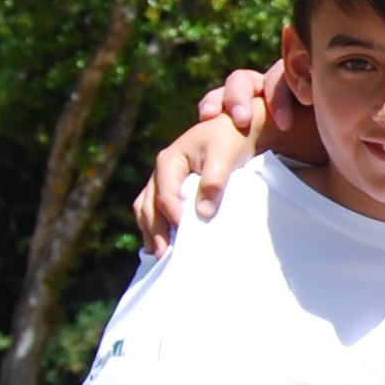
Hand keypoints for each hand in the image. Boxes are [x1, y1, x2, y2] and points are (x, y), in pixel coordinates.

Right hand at [133, 65, 281, 252]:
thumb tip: (202, 213)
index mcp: (169, 160)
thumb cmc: (231, 140)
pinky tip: (161, 243)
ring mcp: (164, 180)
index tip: (183, 232)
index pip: (165, 193)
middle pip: (149, 204)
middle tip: (164, 255)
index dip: (172, 214)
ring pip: (146, 208)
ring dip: (151, 231)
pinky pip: (154, 208)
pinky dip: (155, 225)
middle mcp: (161, 171)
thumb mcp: (224, 157)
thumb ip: (213, 183)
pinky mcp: (171, 188)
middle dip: (155, 230)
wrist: (237, 129)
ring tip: (159, 255)